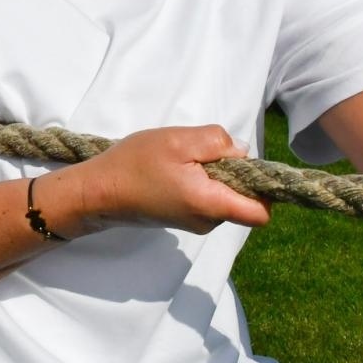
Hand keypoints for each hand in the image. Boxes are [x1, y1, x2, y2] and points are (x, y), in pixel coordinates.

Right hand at [71, 124, 269, 234]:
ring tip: (182, 159)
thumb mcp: (179, 140)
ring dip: (213, 174)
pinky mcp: (181, 217)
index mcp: (211, 205)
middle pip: (242, 199)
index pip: (261, 213)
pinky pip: (206, 198)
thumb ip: (217, 142)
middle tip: (200, 152)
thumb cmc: (135, 165)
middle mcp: (207, 221)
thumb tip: (242, 152)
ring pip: (223, 196)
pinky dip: (199, 180)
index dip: (266, 189)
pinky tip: (174, 168)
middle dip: (232, 172)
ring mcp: (193, 222)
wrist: (96, 192)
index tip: (249, 165)